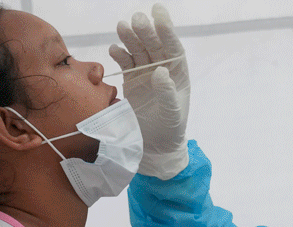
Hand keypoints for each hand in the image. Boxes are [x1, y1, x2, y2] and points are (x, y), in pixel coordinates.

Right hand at [109, 4, 189, 179]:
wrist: (155, 146)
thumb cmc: (170, 129)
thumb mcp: (171, 113)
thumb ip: (166, 92)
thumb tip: (160, 70)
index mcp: (178, 73)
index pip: (173, 47)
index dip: (166, 30)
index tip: (159, 14)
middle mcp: (162, 69)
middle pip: (153, 45)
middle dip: (146, 31)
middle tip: (136, 19)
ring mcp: (145, 73)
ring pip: (138, 50)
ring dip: (130, 38)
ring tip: (122, 26)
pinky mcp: (131, 80)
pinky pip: (125, 63)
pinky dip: (120, 55)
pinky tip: (115, 49)